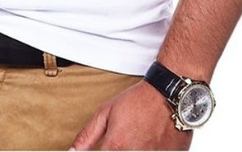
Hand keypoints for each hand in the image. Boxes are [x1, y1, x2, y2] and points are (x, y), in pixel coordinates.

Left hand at [70, 80, 192, 150]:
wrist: (168, 95)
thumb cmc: (139, 101)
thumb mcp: (107, 112)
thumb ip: (88, 135)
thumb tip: (73, 150)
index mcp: (116, 147)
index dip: (103, 151)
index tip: (106, 147)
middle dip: (119, 148)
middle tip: (124, 138)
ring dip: (135, 147)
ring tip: (138, 135)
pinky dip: (150, 149)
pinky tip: (150, 141)